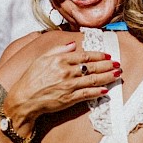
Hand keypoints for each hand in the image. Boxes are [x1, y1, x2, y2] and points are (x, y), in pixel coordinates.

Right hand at [3, 42, 119, 122]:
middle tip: (118, 65)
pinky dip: (97, 92)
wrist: (24, 99)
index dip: (99, 56)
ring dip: (107, 77)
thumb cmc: (31, 79)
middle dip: (107, 66)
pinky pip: (87, 94)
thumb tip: (72, 44)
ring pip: (93, 80)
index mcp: (60, 60)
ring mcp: (69, 86)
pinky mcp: (69, 99)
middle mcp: (66, 72)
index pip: (85, 56)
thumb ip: (58, 50)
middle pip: (92, 67)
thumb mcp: (42, 59)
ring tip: (116, 75)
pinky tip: (105, 90)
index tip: (108, 56)